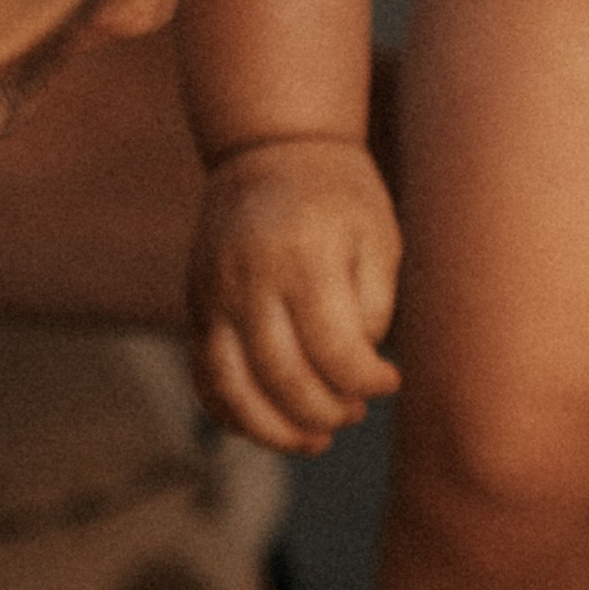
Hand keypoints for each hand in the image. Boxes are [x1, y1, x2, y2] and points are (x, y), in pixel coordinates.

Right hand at [190, 136, 401, 450]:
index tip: (391, 381)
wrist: (270, 150)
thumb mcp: (377, 238)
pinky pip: (204, 376)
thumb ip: (372, 307)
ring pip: (232, 388)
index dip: (368, 381)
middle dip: (327, 412)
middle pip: (282, 377)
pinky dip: (232, 413)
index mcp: (303, 260)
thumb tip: (356, 371)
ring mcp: (214, 296)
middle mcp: (249, 281)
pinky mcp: (197, 307)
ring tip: (315, 439)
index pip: (334, 350)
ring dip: (275, 430)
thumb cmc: (340, 198)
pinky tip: (269, 426)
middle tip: (356, 412)